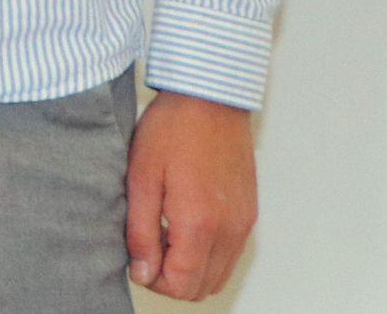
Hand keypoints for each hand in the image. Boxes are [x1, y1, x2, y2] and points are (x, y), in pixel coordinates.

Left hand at [125, 92, 256, 299]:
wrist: (210, 98)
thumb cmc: (173, 130)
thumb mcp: (141, 177)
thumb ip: (141, 231)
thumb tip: (142, 271)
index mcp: (200, 224)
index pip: (181, 285)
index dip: (153, 280)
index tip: (137, 258)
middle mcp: (230, 230)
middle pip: (203, 287)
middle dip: (171, 279)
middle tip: (148, 248)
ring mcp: (244, 223)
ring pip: (219, 274)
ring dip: (191, 269)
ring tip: (164, 235)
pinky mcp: (249, 213)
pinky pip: (231, 253)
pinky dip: (208, 254)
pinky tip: (184, 224)